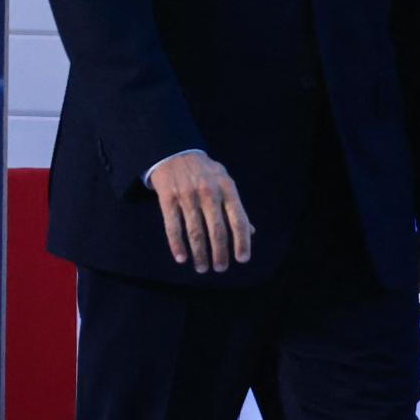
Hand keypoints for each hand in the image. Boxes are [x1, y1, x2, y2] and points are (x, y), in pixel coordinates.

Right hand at [148, 150, 253, 274]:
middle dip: (220, 253)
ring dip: (200, 253)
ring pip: (195, 231)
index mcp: (227, 188)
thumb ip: (236, 206)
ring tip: (202, 268)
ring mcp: (187, 195)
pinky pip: (173, 226)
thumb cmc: (203, 171)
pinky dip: (177, 244)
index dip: (242, 241)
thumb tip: (251, 232)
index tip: (242, 259)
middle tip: (220, 268)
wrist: (173, 151)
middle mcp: (209, 192)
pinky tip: (181, 258)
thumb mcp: (224, 181)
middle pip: (217, 229)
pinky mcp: (168, 198)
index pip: (238, 219)